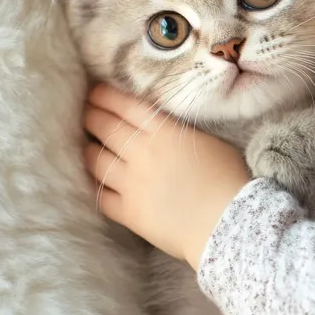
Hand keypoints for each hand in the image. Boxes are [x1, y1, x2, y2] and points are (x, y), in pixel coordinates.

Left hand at [83, 83, 249, 269]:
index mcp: (165, 132)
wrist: (228, 222)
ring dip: (88, 148)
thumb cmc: (229, 179)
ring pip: (96, 160)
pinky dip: (95, 185)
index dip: (104, 96)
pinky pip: (100, 195)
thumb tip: (163, 128)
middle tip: (86, 111)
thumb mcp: (209, 142)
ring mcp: (131, 184)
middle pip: (104, 128)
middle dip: (91, 116)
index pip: (125, 106)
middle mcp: (142, 153)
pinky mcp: (128, 212)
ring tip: (87, 144)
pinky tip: (94, 179)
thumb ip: (179, 131)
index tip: (94, 91)